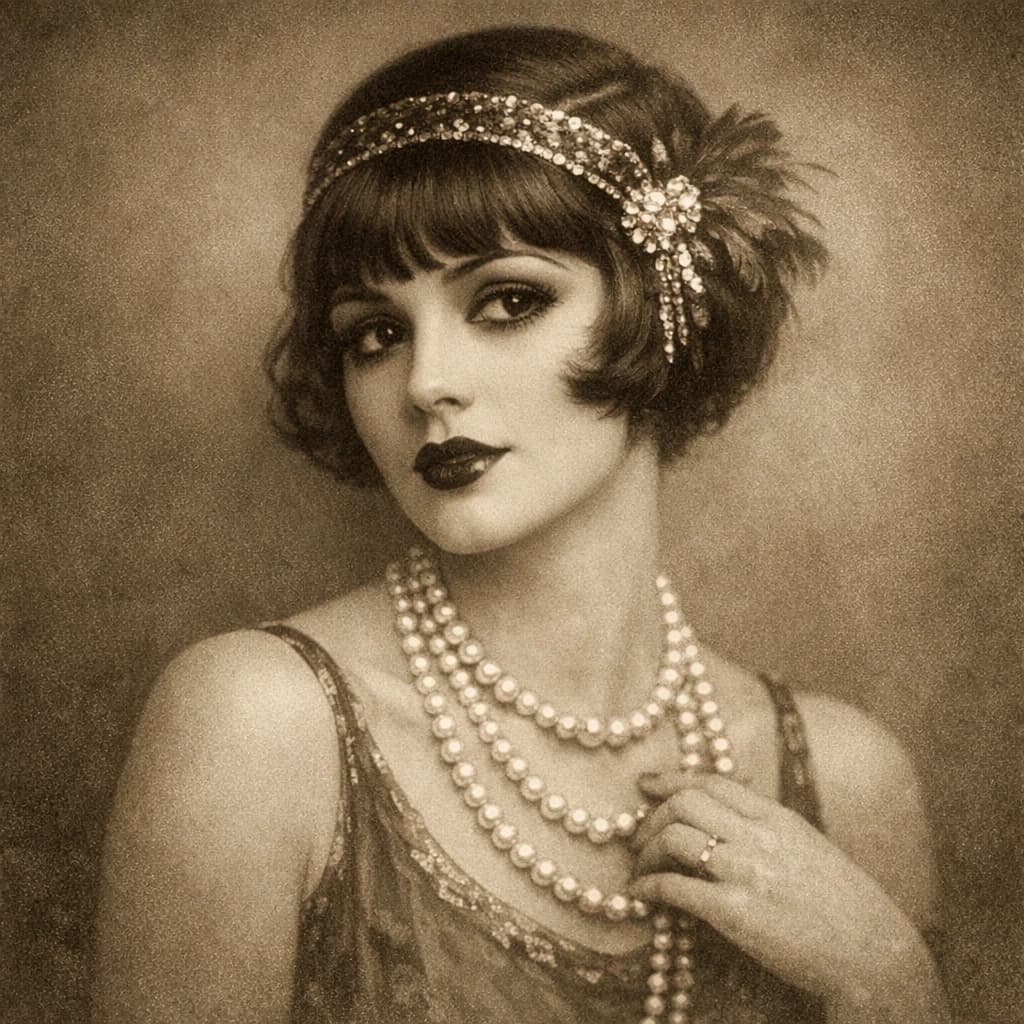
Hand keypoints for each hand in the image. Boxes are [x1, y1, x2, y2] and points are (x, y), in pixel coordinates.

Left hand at [628, 772, 937, 1014]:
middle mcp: (759, 836)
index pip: (713, 781)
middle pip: (685, 802)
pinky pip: (675, 888)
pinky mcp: (736, 912)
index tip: (646, 785)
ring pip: (674, 837)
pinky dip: (648, 888)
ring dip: (646, 851)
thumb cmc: (844, 905)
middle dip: (652, 816)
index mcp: (777, 818)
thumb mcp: (808, 847)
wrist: (874, 952)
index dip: (671, 779)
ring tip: (640, 869)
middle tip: (638, 837)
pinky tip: (641, 896)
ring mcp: (746, 871)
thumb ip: (768, 827)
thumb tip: (729, 813)